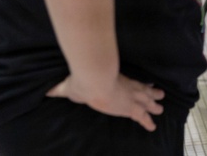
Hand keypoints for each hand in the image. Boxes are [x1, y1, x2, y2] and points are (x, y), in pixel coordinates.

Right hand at [47, 73, 165, 131]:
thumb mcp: (70, 85)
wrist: (93, 80)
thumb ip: (59, 90)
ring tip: (160, 109)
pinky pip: (142, 116)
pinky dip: (147, 120)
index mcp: (115, 80)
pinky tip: (152, 125)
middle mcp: (125, 87)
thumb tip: (46, 92)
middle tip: (160, 97)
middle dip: (150, 95)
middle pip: (141, 91)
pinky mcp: (129, 108)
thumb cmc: (83, 81)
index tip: (146, 86)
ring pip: (146, 101)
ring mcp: (130, 96)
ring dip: (153, 105)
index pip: (129, 83)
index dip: (137, 86)